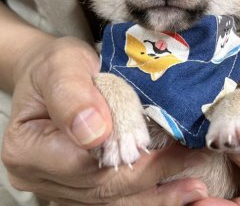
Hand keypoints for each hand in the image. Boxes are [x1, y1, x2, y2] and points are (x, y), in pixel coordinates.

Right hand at [1, 36, 207, 204]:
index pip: (83, 163)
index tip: (172, 147)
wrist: (54, 73)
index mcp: (28, 148)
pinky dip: (146, 196)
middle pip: (101, 188)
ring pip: (111, 200)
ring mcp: (60, 184)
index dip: (129, 159)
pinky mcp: (80, 183)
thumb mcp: (62, 66)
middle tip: (194, 169)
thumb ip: (72, 96)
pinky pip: (115, 197)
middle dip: (152, 178)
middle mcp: (40, 176)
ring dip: (156, 196)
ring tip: (193, 189)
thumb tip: (95, 134)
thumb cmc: (56, 66)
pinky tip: (175, 192)